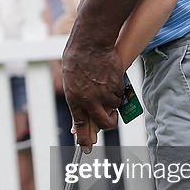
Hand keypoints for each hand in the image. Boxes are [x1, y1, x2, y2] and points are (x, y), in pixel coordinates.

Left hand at [62, 34, 123, 150]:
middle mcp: (90, 100)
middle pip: (104, 123)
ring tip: (106, 86)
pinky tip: (111, 77)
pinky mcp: (116, 86)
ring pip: (114, 107)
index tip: (87, 147)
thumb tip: (78, 119)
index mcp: (75, 99)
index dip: (84, 139)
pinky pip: (120, 95)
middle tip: (110, 119)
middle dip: (108, 123)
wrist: (91, 42)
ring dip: (113, 102)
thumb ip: (76, 99)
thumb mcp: (70, 80)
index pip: (81, 126)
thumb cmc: (77, 58)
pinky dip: (118, 90)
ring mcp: (104, 93)